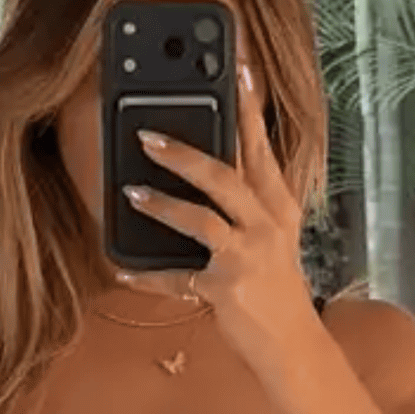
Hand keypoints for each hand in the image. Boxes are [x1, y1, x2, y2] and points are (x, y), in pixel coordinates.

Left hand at [116, 63, 317, 350]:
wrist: (293, 344)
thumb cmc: (275, 284)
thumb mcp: (270, 235)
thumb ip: (243, 200)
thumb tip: (198, 163)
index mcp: (278, 205)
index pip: (260, 147)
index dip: (247, 108)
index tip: (237, 69)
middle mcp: (267, 225)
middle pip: (225, 177)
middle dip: (185, 153)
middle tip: (147, 135)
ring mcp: (248, 257)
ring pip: (201, 220)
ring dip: (162, 204)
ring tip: (131, 192)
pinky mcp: (227, 289)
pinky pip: (177, 278)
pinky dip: (146, 275)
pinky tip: (121, 267)